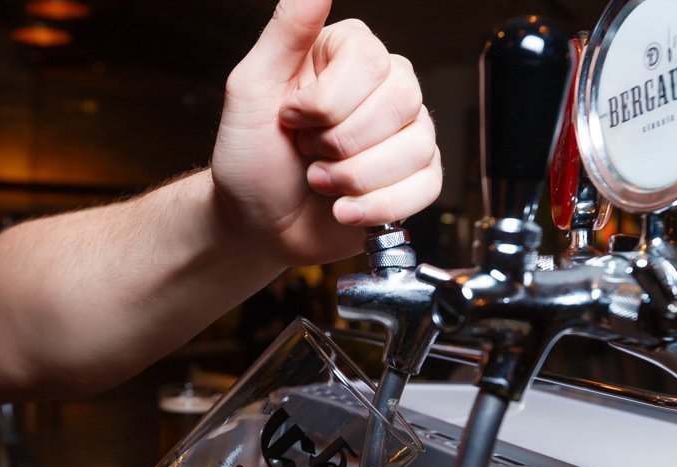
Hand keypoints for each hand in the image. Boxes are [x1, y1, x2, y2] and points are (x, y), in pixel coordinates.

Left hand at [211, 0, 442, 265]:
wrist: (256, 225)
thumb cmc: (251, 158)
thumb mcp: (251, 88)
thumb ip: (287, 30)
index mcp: (346, 56)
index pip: (369, 60)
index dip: (327, 102)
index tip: (291, 118)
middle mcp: (383, 89)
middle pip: (402, 100)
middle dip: (341, 143)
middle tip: (308, 153)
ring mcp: (404, 135)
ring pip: (416, 147)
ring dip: (355, 178)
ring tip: (321, 183)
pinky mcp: (415, 180)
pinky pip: (426, 185)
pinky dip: (379, 205)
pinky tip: (345, 209)